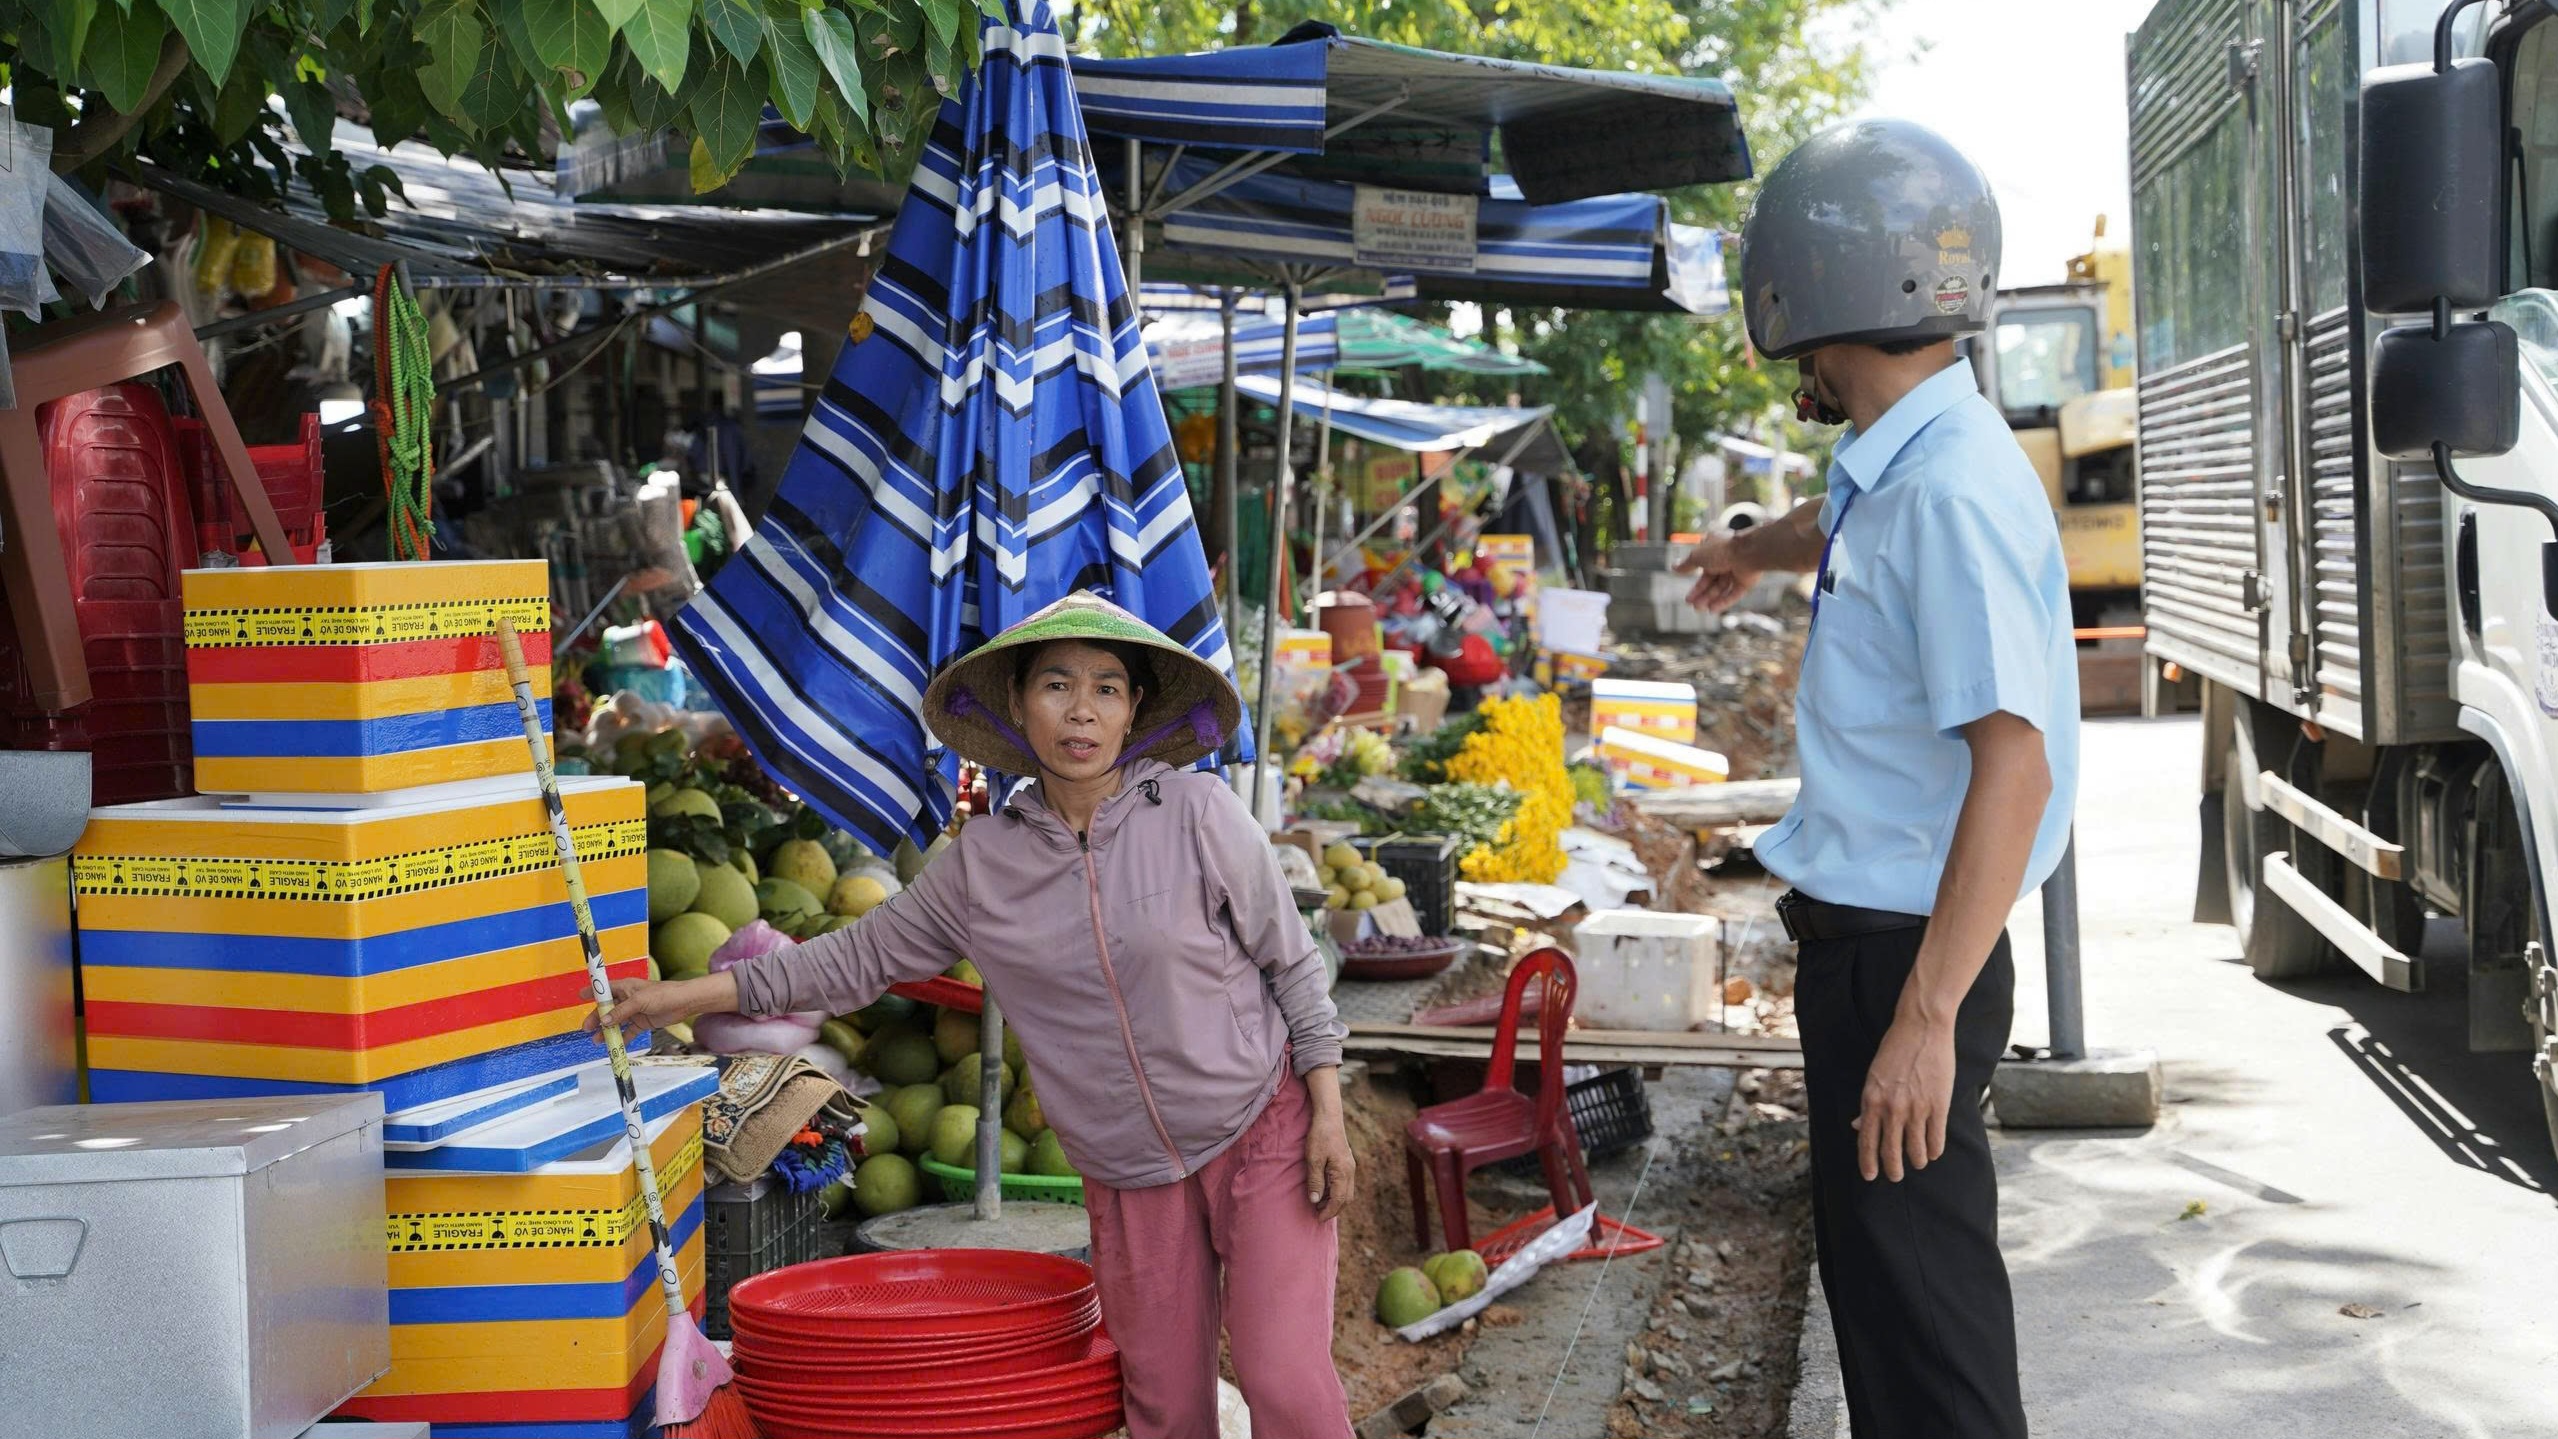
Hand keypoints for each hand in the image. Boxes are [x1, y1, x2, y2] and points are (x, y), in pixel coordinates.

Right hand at [585, 972, 735, 1046]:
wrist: (684, 1003)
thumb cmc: (662, 995)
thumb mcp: (639, 1001)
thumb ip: (621, 1011)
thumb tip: (604, 1021)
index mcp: (625, 987)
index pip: (605, 989)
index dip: (593, 992)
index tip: (579, 995)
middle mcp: (628, 998)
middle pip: (608, 1009)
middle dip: (597, 1018)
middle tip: (587, 1028)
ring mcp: (635, 1011)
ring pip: (616, 1021)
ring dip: (607, 1030)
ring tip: (597, 1040)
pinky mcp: (642, 1022)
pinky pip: (629, 1031)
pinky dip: (622, 1038)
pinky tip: (615, 1045)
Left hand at [1305, 1108, 1356, 1221]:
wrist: (1329, 1117)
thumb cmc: (1320, 1137)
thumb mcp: (1313, 1159)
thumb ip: (1315, 1181)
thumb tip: (1315, 1201)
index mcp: (1343, 1172)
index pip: (1338, 1200)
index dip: (1328, 1212)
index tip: (1317, 1219)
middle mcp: (1350, 1172)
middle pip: (1346, 1199)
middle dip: (1333, 1210)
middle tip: (1317, 1214)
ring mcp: (1350, 1167)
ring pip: (1347, 1193)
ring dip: (1334, 1201)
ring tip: (1318, 1204)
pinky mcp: (1347, 1163)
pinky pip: (1345, 1184)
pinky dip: (1335, 1192)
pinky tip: (1324, 1191)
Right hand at [1676, 532, 1761, 612]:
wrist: (1748, 552)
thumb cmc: (1722, 549)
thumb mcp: (1697, 556)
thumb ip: (1686, 564)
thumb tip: (1674, 567)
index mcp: (1714, 548)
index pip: (1702, 567)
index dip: (1695, 581)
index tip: (1688, 594)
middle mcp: (1726, 559)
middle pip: (1711, 580)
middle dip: (1701, 593)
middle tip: (1692, 604)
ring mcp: (1737, 570)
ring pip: (1721, 588)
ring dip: (1710, 598)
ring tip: (1700, 609)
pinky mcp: (1746, 581)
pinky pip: (1734, 593)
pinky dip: (1724, 601)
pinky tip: (1713, 609)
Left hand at [1854, 1013, 1956, 1181]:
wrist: (1921, 1028)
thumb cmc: (1895, 1050)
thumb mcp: (1873, 1076)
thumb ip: (1868, 1105)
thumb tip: (1858, 1126)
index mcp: (1871, 1100)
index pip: (1866, 1142)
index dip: (1868, 1163)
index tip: (1869, 1176)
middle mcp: (1892, 1109)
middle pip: (1891, 1152)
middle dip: (1893, 1170)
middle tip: (1895, 1176)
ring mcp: (1917, 1109)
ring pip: (1916, 1150)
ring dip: (1917, 1160)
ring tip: (1917, 1161)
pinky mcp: (1939, 1105)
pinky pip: (1936, 1139)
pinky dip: (1934, 1149)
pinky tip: (1933, 1151)